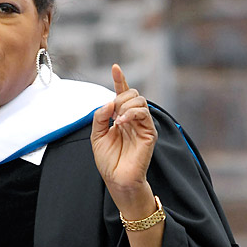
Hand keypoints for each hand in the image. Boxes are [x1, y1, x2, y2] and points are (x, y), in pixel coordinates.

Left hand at [91, 64, 157, 213]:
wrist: (116, 179)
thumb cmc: (108, 161)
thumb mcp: (96, 135)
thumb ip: (100, 117)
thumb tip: (109, 102)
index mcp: (121, 118)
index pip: (122, 95)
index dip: (120, 80)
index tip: (115, 67)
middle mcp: (133, 119)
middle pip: (133, 94)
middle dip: (120, 97)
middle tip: (112, 114)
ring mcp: (143, 125)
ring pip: (139, 100)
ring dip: (125, 105)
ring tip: (117, 120)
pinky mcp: (149, 133)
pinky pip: (144, 114)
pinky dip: (131, 113)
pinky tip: (122, 122)